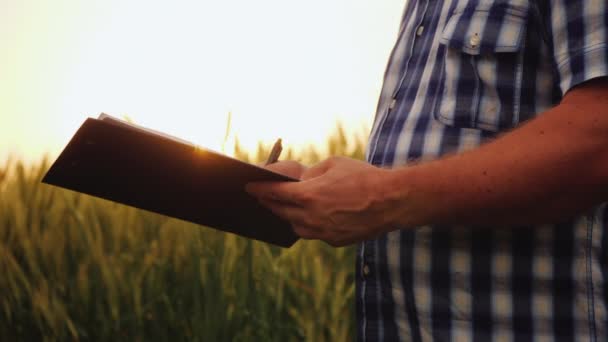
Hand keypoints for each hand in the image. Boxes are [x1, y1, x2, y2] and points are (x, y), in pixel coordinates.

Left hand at [246, 157, 399, 246]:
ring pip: (297, 227)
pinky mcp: (336, 241)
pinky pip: (316, 233)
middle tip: (262, 198)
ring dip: (289, 217)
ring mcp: (323, 232)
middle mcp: (311, 217)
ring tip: (284, 209)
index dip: (259, 190)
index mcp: (308, 196)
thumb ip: (312, 174)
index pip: (274, 194)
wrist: (391, 201)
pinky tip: (311, 217)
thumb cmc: (363, 177)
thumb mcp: (333, 164)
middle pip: (281, 212)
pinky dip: (310, 224)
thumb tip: (302, 182)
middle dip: (270, 204)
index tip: (248, 186)